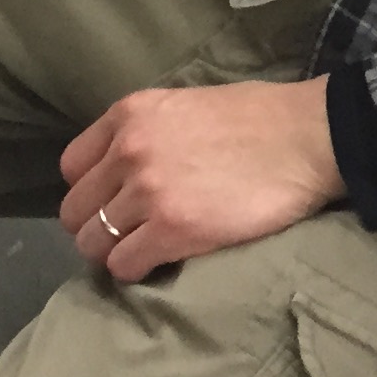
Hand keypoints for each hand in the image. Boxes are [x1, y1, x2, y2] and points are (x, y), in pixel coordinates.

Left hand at [56, 80, 343, 280]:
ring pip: (94, 243)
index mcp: (129, 114)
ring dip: (114, 253)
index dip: (90, 191)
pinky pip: (124, 266)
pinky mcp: (172, 230)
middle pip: (76, 210)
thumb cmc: (256, 118)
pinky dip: (136, 271)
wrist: (304, 138)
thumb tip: (124, 168)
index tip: (112, 202)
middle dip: (96, 227)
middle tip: (127, 235)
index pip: (72, 167)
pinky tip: (159, 262)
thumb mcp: (185, 105)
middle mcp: (128, 150)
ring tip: (144, 251)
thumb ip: (147, 132)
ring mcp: (147, 192)